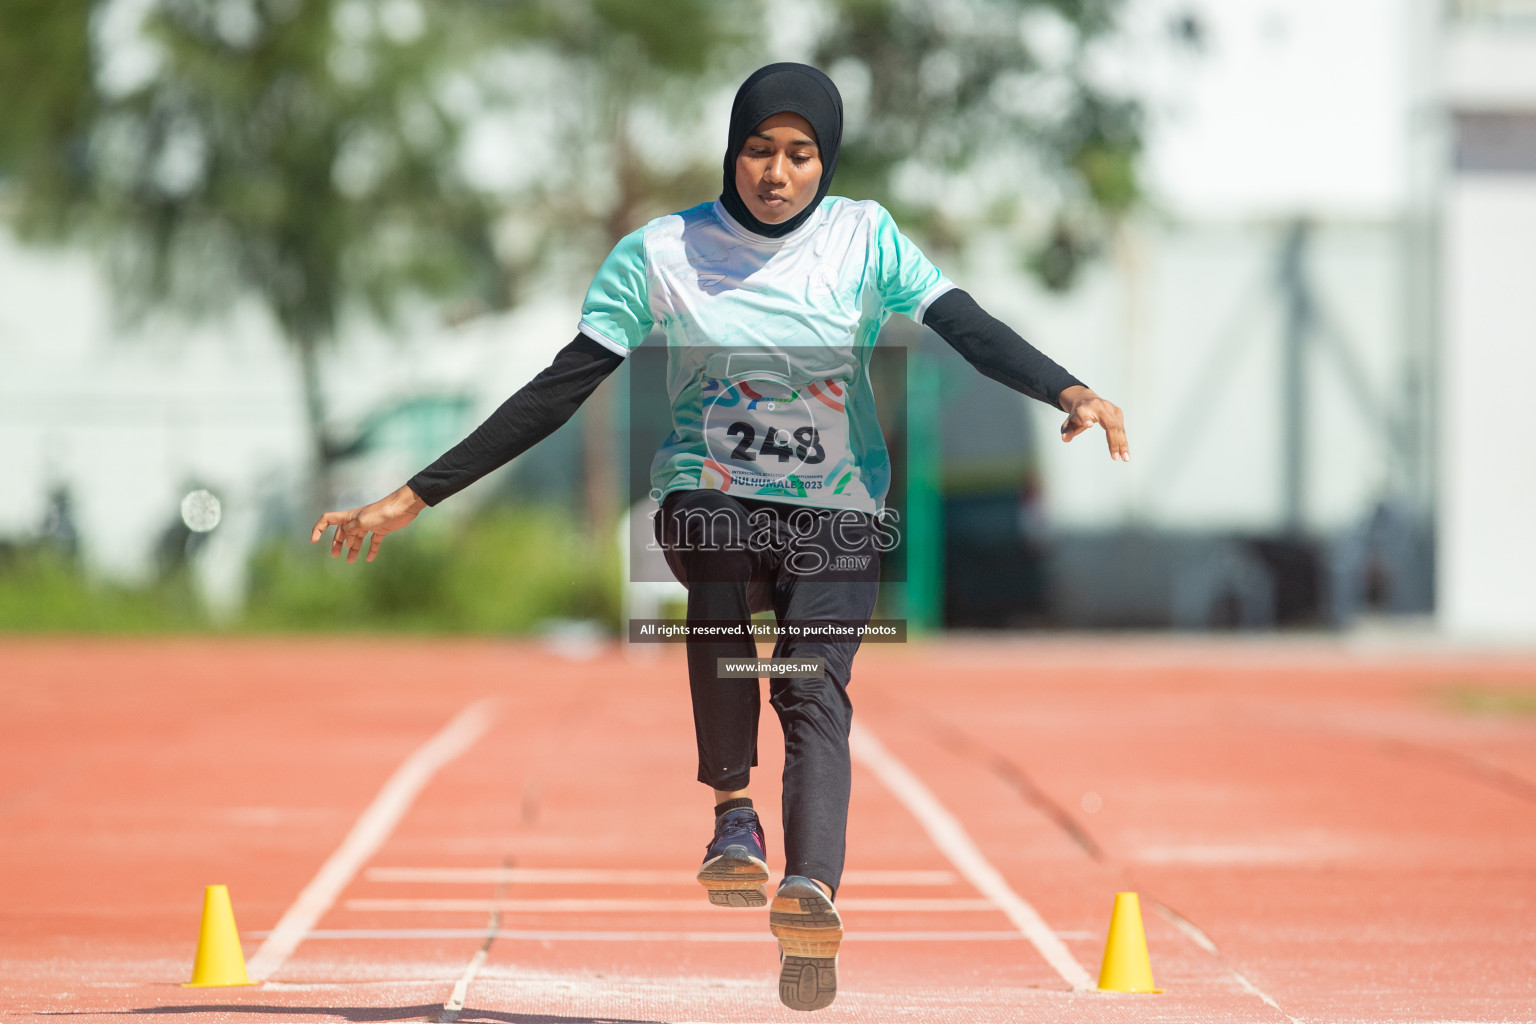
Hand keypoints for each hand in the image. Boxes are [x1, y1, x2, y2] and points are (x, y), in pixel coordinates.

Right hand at [310, 484, 427, 562]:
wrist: (403, 507)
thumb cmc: (381, 511)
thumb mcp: (361, 522)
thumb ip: (350, 530)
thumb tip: (345, 537)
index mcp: (349, 517)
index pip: (327, 520)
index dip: (318, 529)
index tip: (314, 541)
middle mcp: (357, 520)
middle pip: (343, 532)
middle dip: (337, 543)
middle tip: (336, 555)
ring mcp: (370, 525)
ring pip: (358, 538)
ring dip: (353, 549)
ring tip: (351, 561)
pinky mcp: (382, 529)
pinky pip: (373, 541)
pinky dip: (371, 550)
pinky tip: (369, 559)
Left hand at [1058, 385, 1128, 461]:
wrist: (1086, 400)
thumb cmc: (1077, 415)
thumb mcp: (1069, 423)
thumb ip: (1067, 431)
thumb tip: (1065, 438)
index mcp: (1083, 409)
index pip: (1083, 414)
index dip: (1085, 419)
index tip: (1088, 425)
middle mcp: (1099, 406)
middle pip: (1109, 424)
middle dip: (1114, 441)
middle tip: (1115, 458)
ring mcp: (1110, 408)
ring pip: (1118, 427)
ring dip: (1122, 443)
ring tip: (1125, 458)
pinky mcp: (1117, 412)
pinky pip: (1122, 428)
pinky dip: (1124, 441)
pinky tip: (1125, 452)